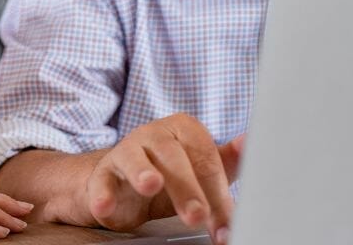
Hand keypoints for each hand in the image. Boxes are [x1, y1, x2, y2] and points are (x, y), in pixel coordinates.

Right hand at [82, 114, 243, 242]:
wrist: (122, 183)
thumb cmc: (168, 173)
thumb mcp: (200, 169)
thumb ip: (226, 161)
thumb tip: (251, 143)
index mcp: (184, 129)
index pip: (206, 158)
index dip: (218, 193)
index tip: (226, 224)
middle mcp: (154, 134)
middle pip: (173, 157)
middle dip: (187, 188)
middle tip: (198, 215)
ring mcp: (126, 151)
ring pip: (135, 159)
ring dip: (143, 173)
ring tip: (151, 185)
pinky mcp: (103, 173)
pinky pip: (102, 180)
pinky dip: (102, 194)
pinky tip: (105, 205)